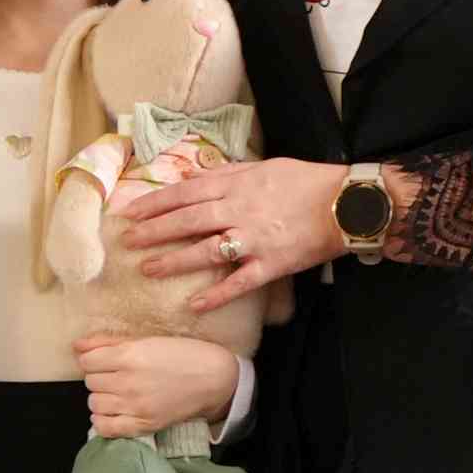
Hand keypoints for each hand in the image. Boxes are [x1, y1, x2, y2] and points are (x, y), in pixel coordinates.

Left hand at [75, 334, 242, 438]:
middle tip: (118, 375)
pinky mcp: (143, 425)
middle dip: (100, 377)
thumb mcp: (147, 340)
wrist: (213, 379)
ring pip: (94, 404)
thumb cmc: (182, 354)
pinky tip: (115, 412)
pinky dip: (103, 421)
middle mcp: (129, 382)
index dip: (93, 360)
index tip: (105, 361)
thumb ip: (108, 342)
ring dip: (102, 397)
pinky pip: (104, 428)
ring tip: (118, 392)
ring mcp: (135, 406)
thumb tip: (76, 346)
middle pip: (90, 382)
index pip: (86, 361)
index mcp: (130, 356)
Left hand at [115, 157, 353, 315]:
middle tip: (127, 242)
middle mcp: (238, 210)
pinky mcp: (271, 264)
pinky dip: (217, 295)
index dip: (155, 202)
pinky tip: (195, 305)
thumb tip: (197, 177)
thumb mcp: (264, 166)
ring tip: (147, 270)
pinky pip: (239, 282)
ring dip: (174, 261)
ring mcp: (254, 239)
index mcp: (236, 184)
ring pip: (205, 251)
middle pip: (187, 220)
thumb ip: (229, 173)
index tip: (130, 212)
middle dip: (153, 231)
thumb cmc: (305, 181)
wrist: (345, 203)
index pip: (185, 192)